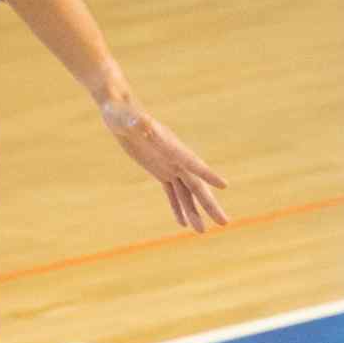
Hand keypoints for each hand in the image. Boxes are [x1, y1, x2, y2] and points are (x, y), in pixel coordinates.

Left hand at [99, 98, 228, 231]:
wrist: (118, 111)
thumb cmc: (121, 112)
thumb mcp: (126, 118)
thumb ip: (136, 123)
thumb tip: (139, 124)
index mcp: (170, 145)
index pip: (191, 162)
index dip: (206, 173)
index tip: (223, 185)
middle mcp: (174, 157)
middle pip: (195, 184)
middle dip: (209, 203)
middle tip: (224, 223)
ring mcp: (168, 164)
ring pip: (185, 192)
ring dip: (193, 210)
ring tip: (200, 232)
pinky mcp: (158, 169)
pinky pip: (171, 191)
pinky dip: (177, 205)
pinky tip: (182, 222)